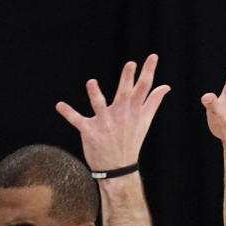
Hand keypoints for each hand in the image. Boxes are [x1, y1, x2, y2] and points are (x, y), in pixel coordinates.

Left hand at [56, 54, 169, 173]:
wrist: (118, 169)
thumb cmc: (130, 142)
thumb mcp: (144, 122)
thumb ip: (153, 102)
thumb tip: (165, 86)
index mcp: (134, 111)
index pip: (144, 88)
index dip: (148, 71)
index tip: (152, 56)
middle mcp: (121, 115)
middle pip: (125, 94)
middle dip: (127, 80)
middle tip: (130, 64)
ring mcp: (105, 124)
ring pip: (99, 106)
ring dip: (95, 94)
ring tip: (91, 83)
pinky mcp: (90, 132)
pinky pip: (77, 120)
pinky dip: (68, 113)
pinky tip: (59, 105)